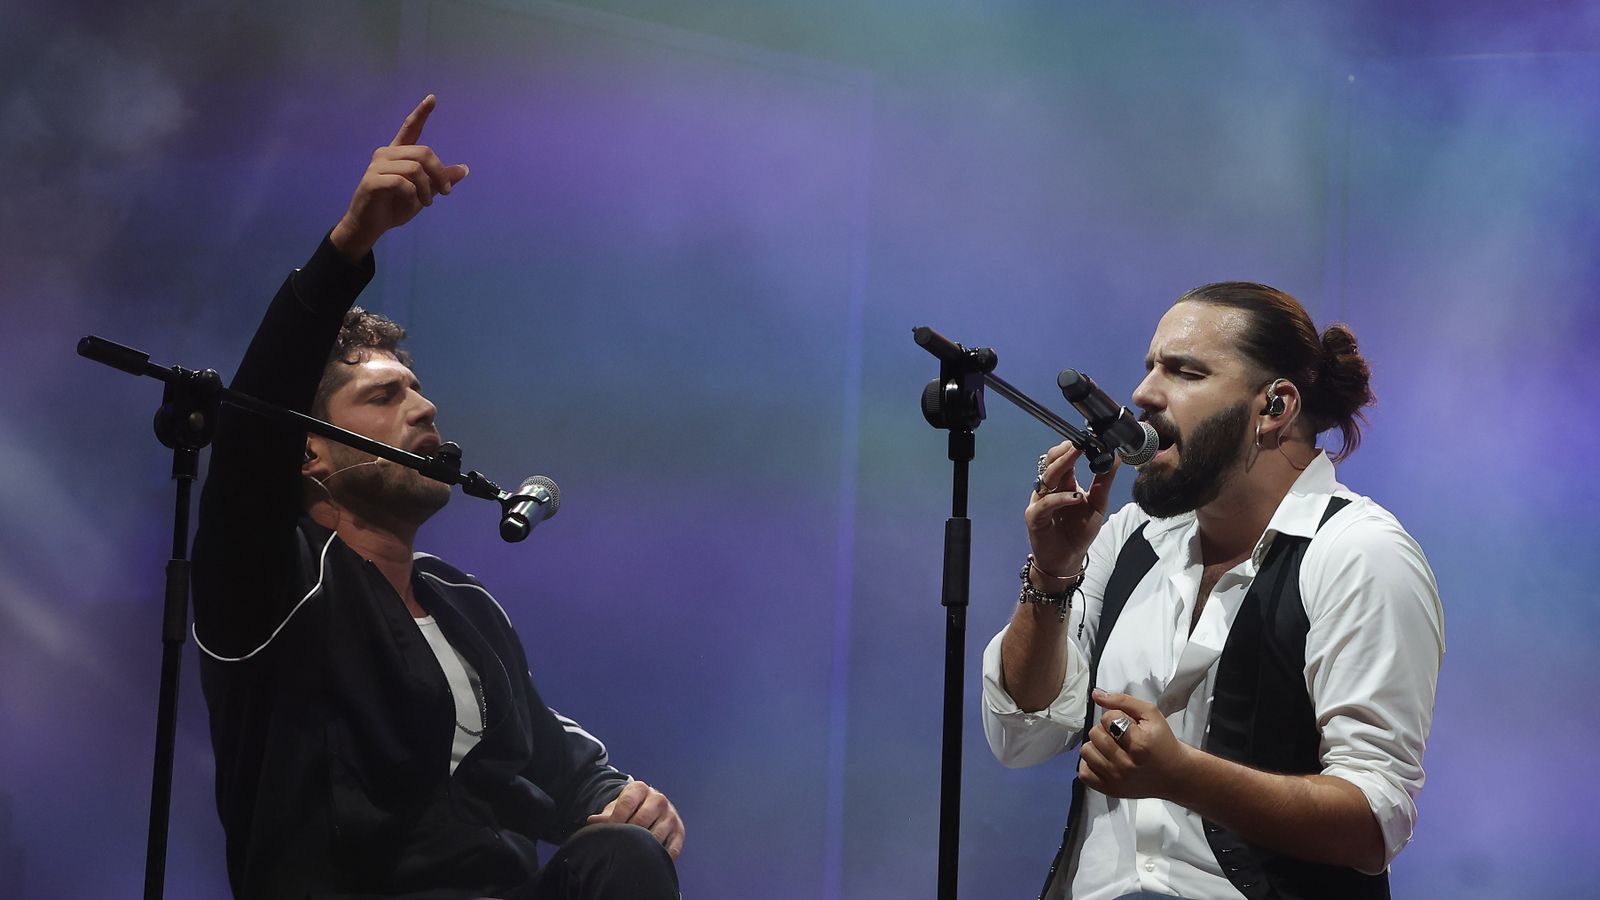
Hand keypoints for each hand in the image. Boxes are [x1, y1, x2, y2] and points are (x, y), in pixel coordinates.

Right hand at [329, 94, 469, 260]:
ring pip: (415, 168)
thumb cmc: (395, 206)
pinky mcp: (372, 180)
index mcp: (398, 153)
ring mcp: (377, 166)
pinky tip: (411, 202)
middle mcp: (386, 154)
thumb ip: (440, 180)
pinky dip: (412, 195)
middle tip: (445, 192)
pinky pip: (402, 182)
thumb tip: (464, 169)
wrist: (371, 225)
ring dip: (426, 189)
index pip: (410, 128)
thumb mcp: (424, 193)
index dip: (421, 113)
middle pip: (423, 152)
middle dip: (440, 174)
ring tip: (426, 203)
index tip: (432, 98)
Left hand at [586, 780, 684, 859]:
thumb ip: (605, 816)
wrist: (648, 808)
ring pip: (656, 836)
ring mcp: (671, 815)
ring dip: (643, 848)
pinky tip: (648, 861)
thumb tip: (592, 821)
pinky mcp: (679, 831)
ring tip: (630, 857)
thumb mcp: (615, 808)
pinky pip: (672, 849)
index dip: (614, 821)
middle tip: (617, 848)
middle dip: (627, 835)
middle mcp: (658, 799)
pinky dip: (660, 858)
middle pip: (641, 820)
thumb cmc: (627, 810)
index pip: (626, 804)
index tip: (607, 834)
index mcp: (640, 789)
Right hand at [1026, 441, 1116, 579]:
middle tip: (1079, 443)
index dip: (1074, 448)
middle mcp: (1050, 489)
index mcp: (1064, 483)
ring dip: (1062, 465)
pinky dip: (1060, 498)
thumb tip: (1116, 457)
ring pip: (1046, 477)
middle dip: (1064, 451)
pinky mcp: (1035, 516)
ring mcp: (1041, 501)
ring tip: (1077, 456)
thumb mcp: (1097, 504)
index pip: (1064, 459)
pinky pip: (1046, 503)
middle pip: (1051, 463)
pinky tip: (1075, 497)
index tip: (1090, 439)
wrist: (1067, 559)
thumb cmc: (1078, 531)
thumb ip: (1104, 482)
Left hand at [1077, 689, 1194, 799]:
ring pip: (1086, 751)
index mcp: (1139, 744)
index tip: (1129, 725)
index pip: (1107, 719)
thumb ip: (1123, 701)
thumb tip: (1095, 694)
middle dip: (1106, 730)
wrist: (1175, 775)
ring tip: (1112, 748)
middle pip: (1094, 734)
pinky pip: (1083, 773)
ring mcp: (1116, 780)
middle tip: (1121, 737)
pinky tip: (1105, 761)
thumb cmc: (1162, 741)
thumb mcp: (1151, 714)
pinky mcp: (1110, 791)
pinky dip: (1091, 764)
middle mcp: (1125, 765)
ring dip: (1097, 746)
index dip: (1116, 716)